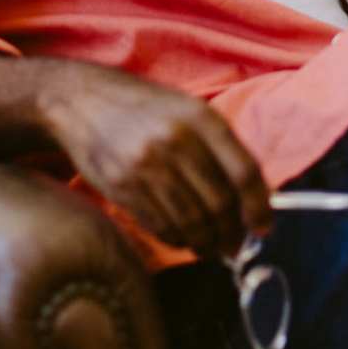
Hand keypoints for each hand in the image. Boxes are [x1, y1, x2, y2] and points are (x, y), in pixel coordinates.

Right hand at [41, 63, 270, 257]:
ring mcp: (147, 165)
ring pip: (191, 222)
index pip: (244, 170)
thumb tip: (253, 196)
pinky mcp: (122, 187)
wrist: (83, 100)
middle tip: (236, 245)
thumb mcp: (188, 109)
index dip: (260, 206)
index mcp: (201, 117)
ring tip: (211, 247)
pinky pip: (160, 226)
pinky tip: (183, 238)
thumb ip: (219, 146)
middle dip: (233, 233)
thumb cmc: (145, 108)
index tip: (264, 226)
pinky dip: (177, 240)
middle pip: (220, 203)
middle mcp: (177, 140)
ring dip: (207, 244)